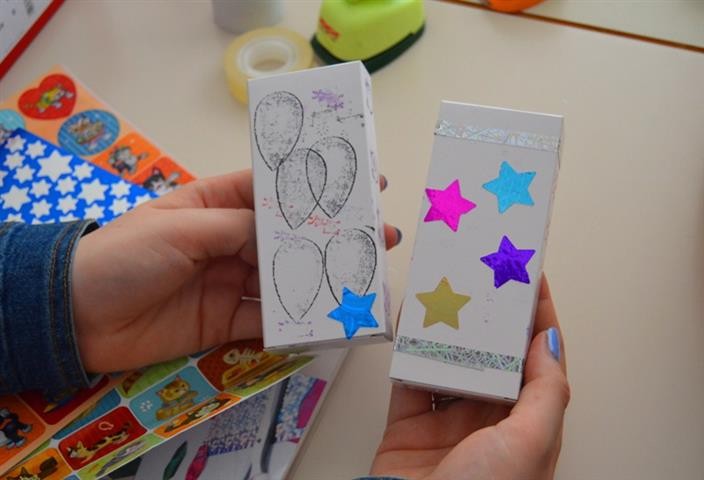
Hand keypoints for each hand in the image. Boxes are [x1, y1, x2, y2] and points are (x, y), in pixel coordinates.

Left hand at [72, 170, 399, 372]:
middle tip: (380, 235)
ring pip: (285, 278)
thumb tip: (286, 229)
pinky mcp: (226, 322)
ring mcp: (230, 282)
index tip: (359, 183)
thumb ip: (238, 227)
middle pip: (290, 237)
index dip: (316, 186)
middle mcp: (230, 240)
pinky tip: (326, 316)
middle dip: (332, 235)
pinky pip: (267, 320)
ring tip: (362, 277)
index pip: (275, 190)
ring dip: (321, 278)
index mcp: (217, 204)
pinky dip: (294, 321)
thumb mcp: (182, 228)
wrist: (78, 317)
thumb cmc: (127, 255)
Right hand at [371, 276, 568, 479]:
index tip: (528, 276)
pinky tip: (409, 325)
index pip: (537, 359)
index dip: (536, 316)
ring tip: (445, 291)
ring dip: (447, 328)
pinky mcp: (409, 423)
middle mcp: (489, 418)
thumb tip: (550, 341)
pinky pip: (409, 377)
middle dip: (488, 314)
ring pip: (450, 359)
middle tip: (481, 274)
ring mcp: (447, 419)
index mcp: (526, 423)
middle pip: (491, 353)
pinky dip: (408, 350)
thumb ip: (546, 391)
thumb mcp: (531, 442)